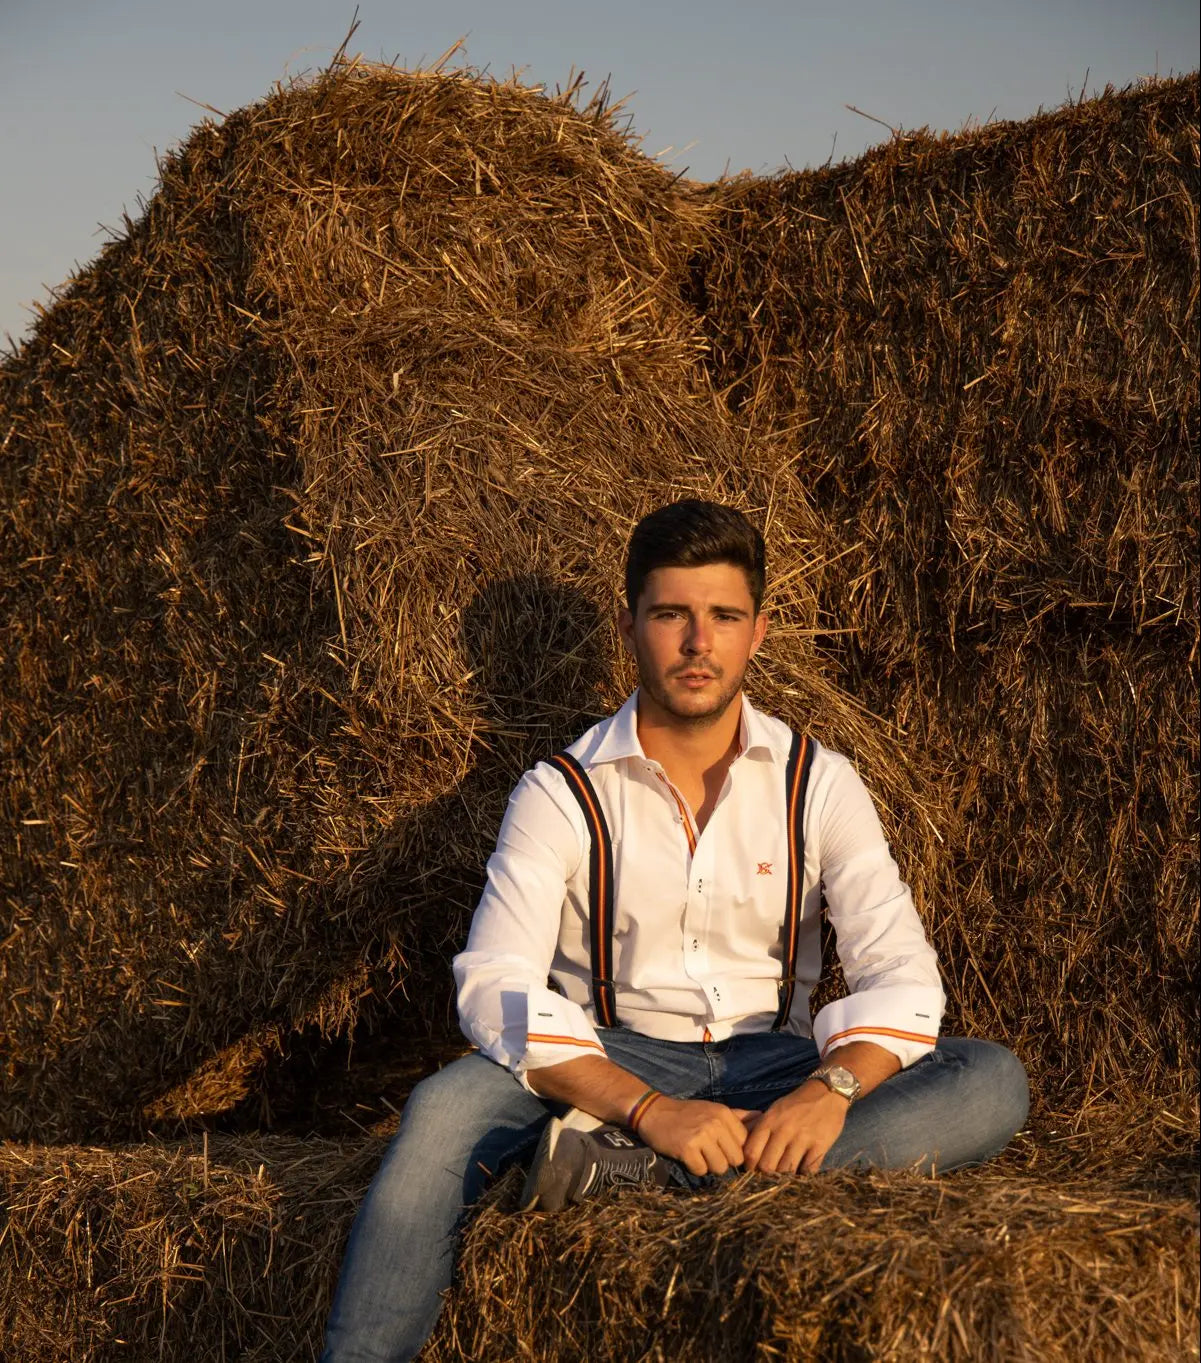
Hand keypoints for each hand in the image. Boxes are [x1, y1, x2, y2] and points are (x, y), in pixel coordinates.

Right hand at [636, 1096, 757, 1175]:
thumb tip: (762, 1117)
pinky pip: (701, 1171)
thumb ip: (738, 1116)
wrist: (654, 1112)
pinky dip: (694, 1167)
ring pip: (720, 1168)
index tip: (722, 1148)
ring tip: (698, 1153)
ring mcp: (701, 1136)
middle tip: (708, 1152)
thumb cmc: (687, 1113)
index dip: (734, 1151)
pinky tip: (687, 1155)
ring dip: (709, 1165)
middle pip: (735, 1160)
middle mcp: (715, 1124)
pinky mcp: (687, 1148)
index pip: (745, 1145)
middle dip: (723, 1160)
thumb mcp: (714, 1110)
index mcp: (725, 1114)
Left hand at [741, 1080, 847, 1173]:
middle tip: (771, 1175)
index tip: (754, 1170)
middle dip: (767, 1174)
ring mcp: (803, 1138)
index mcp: (769, 1120)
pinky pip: (808, 1170)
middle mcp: (784, 1129)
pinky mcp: (821, 1145)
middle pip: (767, 1165)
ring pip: (786, 1170)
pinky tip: (803, 1169)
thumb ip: (761, 1130)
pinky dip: (804, 1174)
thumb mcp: (774, 1111)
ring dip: (786, 1175)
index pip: (751, 1152)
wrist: (826, 1093)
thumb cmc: (795, 1105)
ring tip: (787, 1174)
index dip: (750, 1166)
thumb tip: (747, 1154)